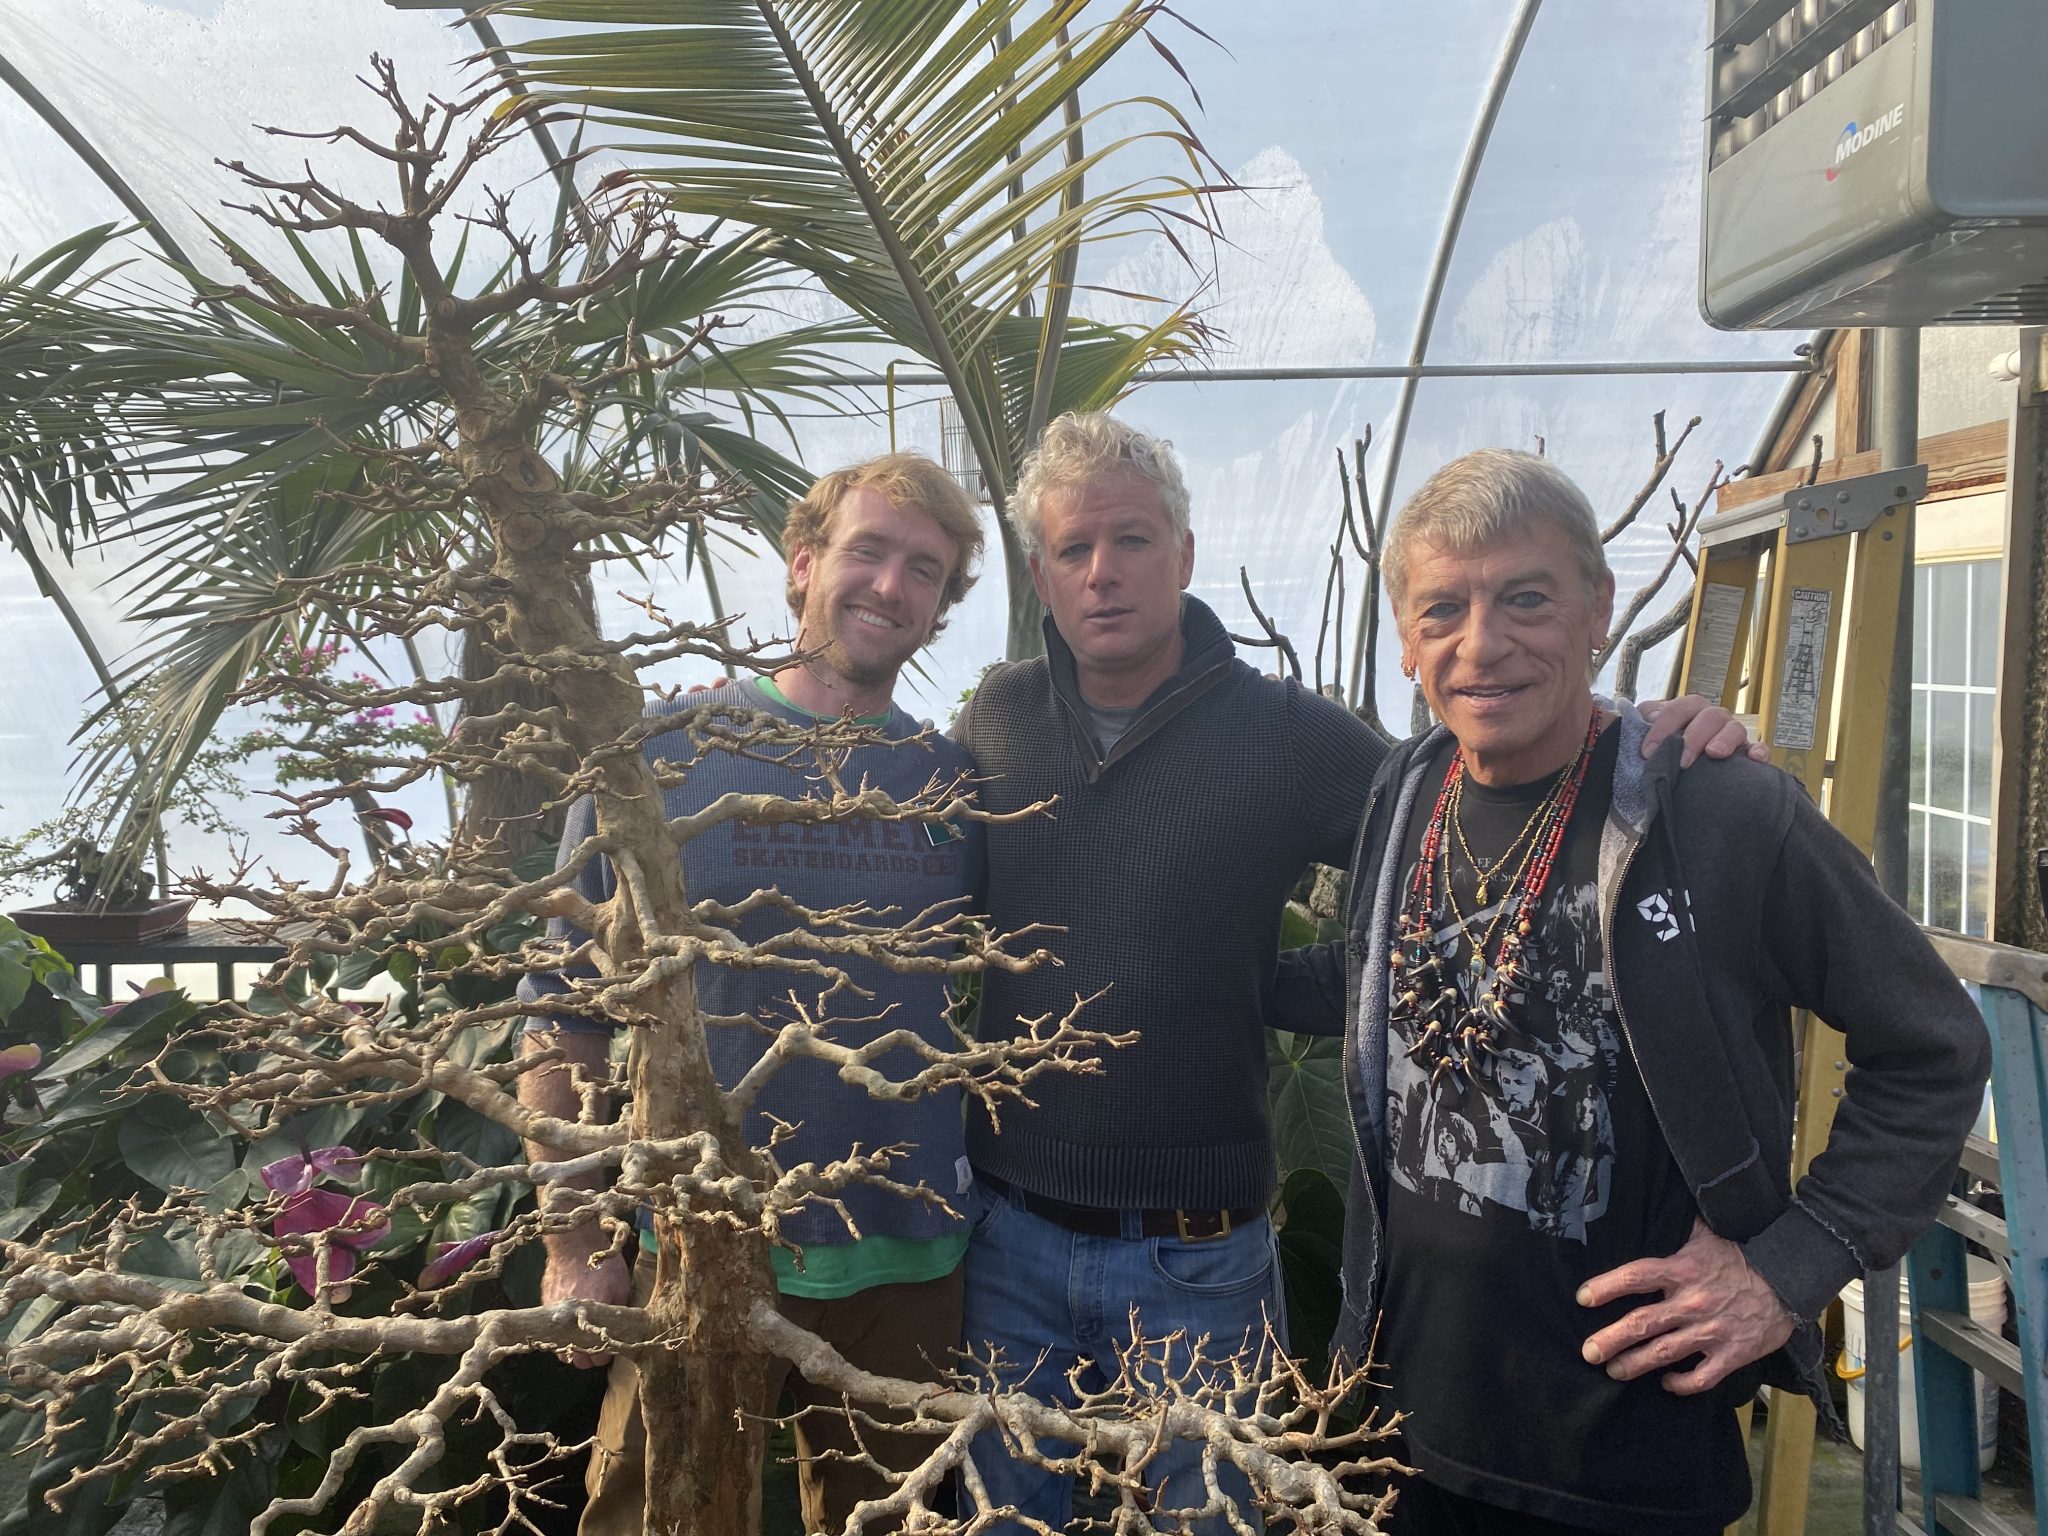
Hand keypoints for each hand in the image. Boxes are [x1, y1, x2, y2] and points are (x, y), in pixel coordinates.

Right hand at [541, 1240, 631, 1368]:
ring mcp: (555, 1315)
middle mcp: (572, 1321)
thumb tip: (621, 1330)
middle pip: (577, 1360)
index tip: (609, 1350)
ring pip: (561, 1349)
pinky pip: (551, 1330)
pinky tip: (570, 1324)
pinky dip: (560, 1332)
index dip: (605, 1356)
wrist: (574, 1244)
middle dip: (588, 1358)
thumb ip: (619, 1312)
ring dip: (571, 1349)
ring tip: (582, 1340)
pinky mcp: (545, 1306)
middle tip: (596, 1348)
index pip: (599, 1357)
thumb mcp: (621, 1286)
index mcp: (594, 1318)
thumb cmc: (603, 1264)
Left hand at [1577, 1218, 1794, 1393]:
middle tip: (1588, 1352)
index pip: (1635, 1276)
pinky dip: (1681, 1385)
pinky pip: (1701, 1378)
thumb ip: (1677, 1227)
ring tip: (1614, 1371)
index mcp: (1682, 1270)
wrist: (1789, 1281)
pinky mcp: (1731, 1354)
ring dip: (1634, 1365)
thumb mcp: (1707, 1235)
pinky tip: (1666, 1383)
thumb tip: (1653, 1204)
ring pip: (1663, 1354)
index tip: (1583, 1297)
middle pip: (1641, 1324)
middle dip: (1610, 1340)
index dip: (1606, 1287)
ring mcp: (1710, 1331)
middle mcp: (1691, 1303)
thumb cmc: (1742, 1257)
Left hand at [1637, 696, 1770, 766]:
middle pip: (1710, 716)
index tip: (1648, 752)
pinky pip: (1760, 749)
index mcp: (1690, 709)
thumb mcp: (1649, 734)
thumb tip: (1644, 717)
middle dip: (1694, 736)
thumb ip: (1643, 722)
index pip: (1678, 709)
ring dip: (1725, 739)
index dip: (1662, 728)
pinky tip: (1755, 759)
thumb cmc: (1665, 748)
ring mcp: (1732, 734)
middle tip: (1682, 760)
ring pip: (1736, 728)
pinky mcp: (1747, 753)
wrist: (1682, 769)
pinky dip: (1759, 751)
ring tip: (1714, 753)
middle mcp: (1713, 718)